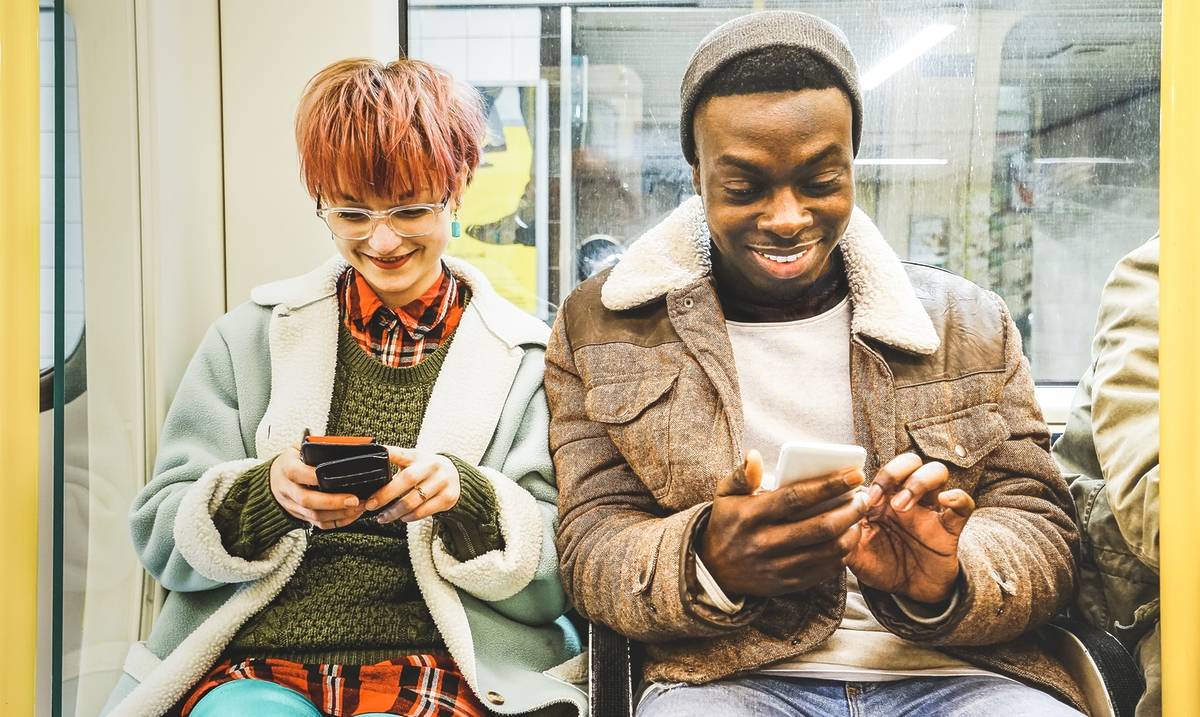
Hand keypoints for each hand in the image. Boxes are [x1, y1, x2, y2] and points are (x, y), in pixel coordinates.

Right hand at [269, 445, 364, 529]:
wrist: (272, 480)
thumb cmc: (290, 462)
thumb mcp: (297, 449)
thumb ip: (314, 449)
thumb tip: (338, 446)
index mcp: (287, 469)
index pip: (298, 473)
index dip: (315, 476)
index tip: (336, 477)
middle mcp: (288, 489)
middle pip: (308, 500)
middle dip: (333, 502)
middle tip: (354, 499)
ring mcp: (292, 505)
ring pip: (314, 515)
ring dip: (338, 514)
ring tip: (357, 507)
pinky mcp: (300, 516)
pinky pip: (318, 524)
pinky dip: (336, 522)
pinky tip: (350, 516)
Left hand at [365, 448, 460, 523]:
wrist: (454, 475)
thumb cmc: (425, 470)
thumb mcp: (412, 462)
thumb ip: (394, 467)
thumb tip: (369, 482)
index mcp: (417, 456)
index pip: (400, 453)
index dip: (387, 454)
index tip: (371, 459)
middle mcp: (431, 466)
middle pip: (407, 479)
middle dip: (385, 495)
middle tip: (371, 505)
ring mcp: (442, 481)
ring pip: (414, 500)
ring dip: (395, 512)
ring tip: (383, 517)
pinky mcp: (448, 497)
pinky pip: (424, 511)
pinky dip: (410, 517)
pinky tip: (403, 517)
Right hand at [695, 450, 869, 597]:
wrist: (713, 571)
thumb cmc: (726, 524)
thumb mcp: (724, 495)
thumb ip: (741, 475)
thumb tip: (755, 455)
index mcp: (751, 516)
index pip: (796, 498)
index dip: (829, 486)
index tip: (855, 475)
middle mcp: (765, 543)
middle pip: (819, 527)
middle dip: (850, 510)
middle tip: (865, 497)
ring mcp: (776, 567)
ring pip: (826, 551)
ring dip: (851, 533)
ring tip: (860, 517)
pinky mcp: (786, 585)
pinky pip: (823, 570)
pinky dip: (841, 555)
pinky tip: (848, 539)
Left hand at [846, 453, 975, 603]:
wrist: (909, 592)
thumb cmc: (880, 565)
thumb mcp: (854, 554)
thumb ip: (840, 537)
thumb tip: (827, 520)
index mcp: (882, 499)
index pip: (879, 470)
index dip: (869, 479)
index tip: (863, 501)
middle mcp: (907, 497)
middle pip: (909, 461)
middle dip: (895, 471)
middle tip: (884, 499)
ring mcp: (930, 509)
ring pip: (937, 471)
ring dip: (919, 482)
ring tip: (904, 506)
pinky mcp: (951, 526)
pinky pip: (964, 504)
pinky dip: (958, 497)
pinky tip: (945, 501)